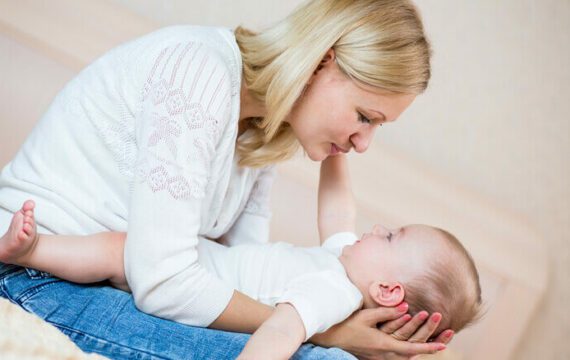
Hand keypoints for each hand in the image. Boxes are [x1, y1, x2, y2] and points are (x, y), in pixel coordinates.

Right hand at [310, 305, 445, 359]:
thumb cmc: (347, 325)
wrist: (331, 337)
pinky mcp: (375, 355)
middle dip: (428, 347)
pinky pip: (396, 355)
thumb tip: (406, 306)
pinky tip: (411, 345)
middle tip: (444, 341)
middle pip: (411, 355)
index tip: (443, 345)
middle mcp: (384, 354)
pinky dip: (408, 350)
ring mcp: (379, 357)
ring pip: (404, 356)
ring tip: (433, 342)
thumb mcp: (367, 316)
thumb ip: (387, 312)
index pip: (411, 347)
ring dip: (419, 348)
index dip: (428, 347)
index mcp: (384, 345)